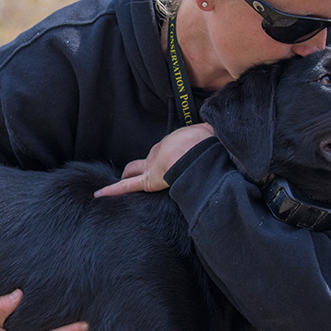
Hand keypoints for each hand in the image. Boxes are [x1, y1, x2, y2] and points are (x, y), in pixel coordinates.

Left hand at [95, 123, 214, 196]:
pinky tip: (100, 193)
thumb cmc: (209, 143)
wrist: (200, 150)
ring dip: (129, 175)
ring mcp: (153, 166)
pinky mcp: (148, 181)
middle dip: (144, 163)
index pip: (167, 150)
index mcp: (177, 144)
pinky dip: (113, 189)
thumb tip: (230, 142)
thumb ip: (216, 141)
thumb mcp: (213, 138)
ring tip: (119, 182)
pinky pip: (127, 186)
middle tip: (140, 168)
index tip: (168, 158)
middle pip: (148, 158)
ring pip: (135, 171)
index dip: (165, 155)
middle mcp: (162, 153)